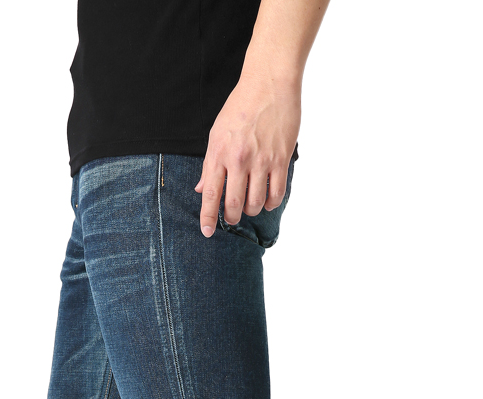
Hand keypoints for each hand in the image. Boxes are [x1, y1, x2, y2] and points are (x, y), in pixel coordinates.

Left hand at [195, 76, 300, 236]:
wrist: (269, 82)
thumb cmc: (241, 105)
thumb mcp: (217, 133)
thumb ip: (210, 164)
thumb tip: (201, 189)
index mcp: (219, 153)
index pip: (210, 194)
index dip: (207, 218)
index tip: (207, 232)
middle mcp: (239, 160)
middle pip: (233, 204)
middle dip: (231, 218)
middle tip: (232, 218)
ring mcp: (261, 161)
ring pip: (255, 203)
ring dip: (252, 210)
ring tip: (250, 204)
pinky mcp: (281, 159)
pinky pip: (277, 194)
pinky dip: (271, 203)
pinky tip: (268, 199)